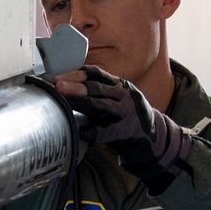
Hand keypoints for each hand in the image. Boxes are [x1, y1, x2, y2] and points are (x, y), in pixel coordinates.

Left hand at [54, 66, 191, 182]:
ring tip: (65, 100)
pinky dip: (95, 132)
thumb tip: (64, 83)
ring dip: (82, 102)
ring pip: (101, 105)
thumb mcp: (115, 95)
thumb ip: (95, 90)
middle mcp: (122, 95)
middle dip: (75, 86)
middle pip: (96, 88)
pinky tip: (82, 132)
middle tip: (58, 85)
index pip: (95, 74)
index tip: (58, 76)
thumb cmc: (124, 113)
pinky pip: (109, 131)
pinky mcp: (125, 131)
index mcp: (117, 84)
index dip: (76, 74)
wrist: (152, 135)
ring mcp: (124, 113)